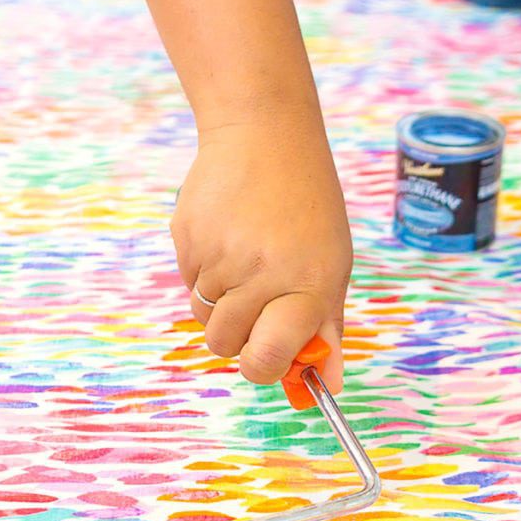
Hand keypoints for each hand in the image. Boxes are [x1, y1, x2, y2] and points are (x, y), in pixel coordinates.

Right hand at [171, 107, 351, 392]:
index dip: (264, 366)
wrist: (265, 135)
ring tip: (245, 258)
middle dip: (237, 336)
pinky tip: (227, 237)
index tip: (269, 355)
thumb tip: (328, 385)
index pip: (268, 358)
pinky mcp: (188, 238)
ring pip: (204, 315)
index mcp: (307, 284)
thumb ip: (326, 327)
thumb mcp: (332, 264)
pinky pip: (188, 281)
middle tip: (257, 303)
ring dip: (220, 301)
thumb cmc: (308, 205)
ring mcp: (219, 256)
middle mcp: (261, 273)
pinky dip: (204, 271)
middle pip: (225, 344)